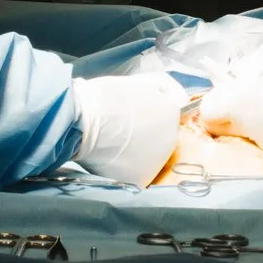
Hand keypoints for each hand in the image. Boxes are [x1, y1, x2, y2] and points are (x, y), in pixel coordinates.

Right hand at [72, 71, 186, 185]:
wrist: (85, 121)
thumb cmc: (107, 97)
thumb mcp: (142, 82)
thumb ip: (163, 90)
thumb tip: (177, 100)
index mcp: (172, 115)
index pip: (168, 117)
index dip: (150, 114)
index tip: (133, 114)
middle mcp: (170, 142)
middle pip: (161, 139)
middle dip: (146, 134)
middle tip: (122, 128)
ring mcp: (156, 163)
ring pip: (149, 158)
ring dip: (137, 152)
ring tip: (114, 143)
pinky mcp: (140, 180)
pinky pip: (135, 173)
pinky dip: (125, 168)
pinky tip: (110, 158)